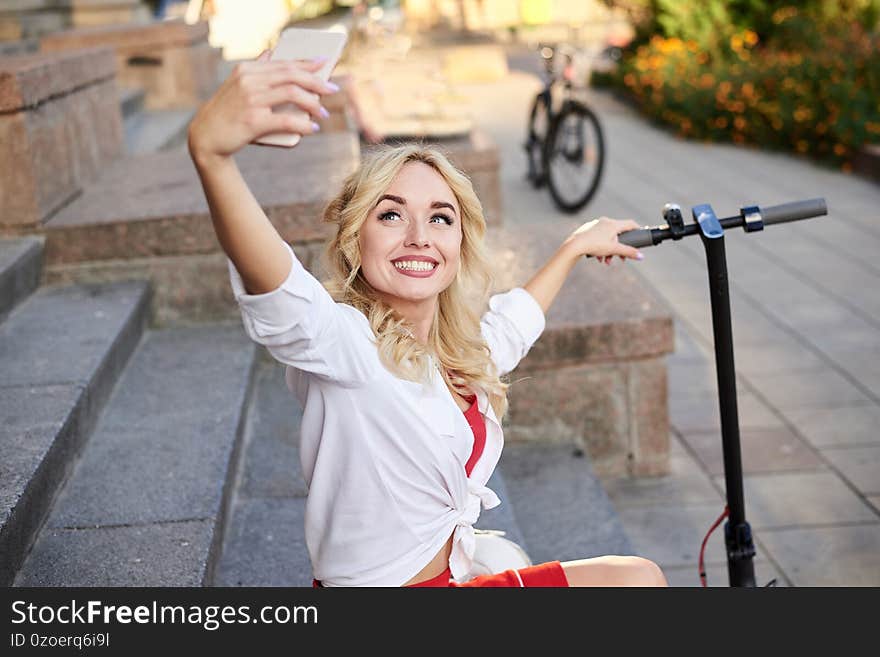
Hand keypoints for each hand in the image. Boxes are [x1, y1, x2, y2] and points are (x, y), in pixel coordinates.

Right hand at [187, 49, 338, 164]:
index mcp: (246, 70)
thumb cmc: (226, 113)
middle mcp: (248, 80)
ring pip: (292, 94)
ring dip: (313, 103)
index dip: (307, 64)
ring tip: (322, 112)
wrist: (205, 137)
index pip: (284, 63)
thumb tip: (271, 52)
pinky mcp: (253, 121)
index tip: (325, 64)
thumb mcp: (236, 85)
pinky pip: (286, 120)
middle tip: (332, 89)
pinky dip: (303, 124)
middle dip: (316, 81)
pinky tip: (312, 128)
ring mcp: (251, 100)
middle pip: (291, 75)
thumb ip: (255, 69)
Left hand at [563, 217, 643, 265]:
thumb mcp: (614, 249)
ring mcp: (595, 225)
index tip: (641, 235)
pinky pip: (598, 238)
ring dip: (609, 251)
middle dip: (619, 248)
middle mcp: (605, 221)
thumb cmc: (594, 245)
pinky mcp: (587, 229)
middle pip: (618, 234)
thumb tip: (641, 257)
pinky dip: (600, 247)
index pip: (630, 224)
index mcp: (613, 224)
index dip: (637, 229)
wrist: (574, 245)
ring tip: (606, 261)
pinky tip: (597, 257)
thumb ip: (628, 252)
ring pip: (607, 238)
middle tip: (620, 258)